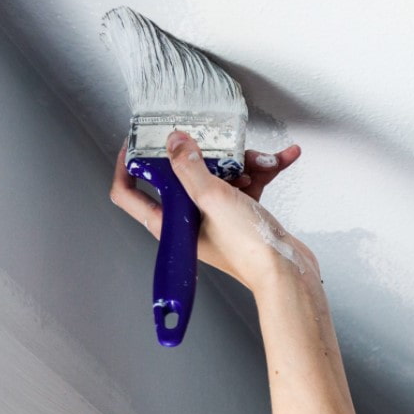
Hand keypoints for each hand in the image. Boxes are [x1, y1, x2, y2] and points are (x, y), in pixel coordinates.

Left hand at [110, 130, 315, 289]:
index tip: (135, 142)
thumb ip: (189, 166)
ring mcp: (215, 218)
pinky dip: (261, 171)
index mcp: (169, 224)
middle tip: (212, 140)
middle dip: (203, 155)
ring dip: (243, 162)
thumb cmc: (249, 251)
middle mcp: (188, 221)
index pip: (129, 194)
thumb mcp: (212, 198)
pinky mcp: (240, 215)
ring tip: (260, 160)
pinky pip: (246, 183)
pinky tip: (281, 159)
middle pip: (181, 176)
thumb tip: (175, 142)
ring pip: (219, 175)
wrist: (287, 273)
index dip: (127, 166)